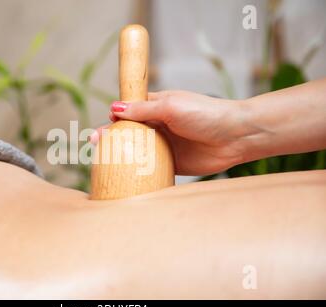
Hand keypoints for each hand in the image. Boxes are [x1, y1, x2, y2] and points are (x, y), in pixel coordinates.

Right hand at [92, 90, 249, 175]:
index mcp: (156, 106)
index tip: (103, 126)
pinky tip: (124, 175)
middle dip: (111, 137)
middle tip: (95, 144)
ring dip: (121, 155)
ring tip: (104, 161)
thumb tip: (114, 108)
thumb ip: (143, 109)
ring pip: (136, 150)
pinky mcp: (171, 163)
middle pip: (128, 132)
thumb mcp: (171, 106)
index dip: (114, 117)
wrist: (235, 137)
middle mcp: (158, 125)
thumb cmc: (206, 114)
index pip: (128, 110)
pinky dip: (137, 171)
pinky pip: (149, 167)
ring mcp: (164, 145)